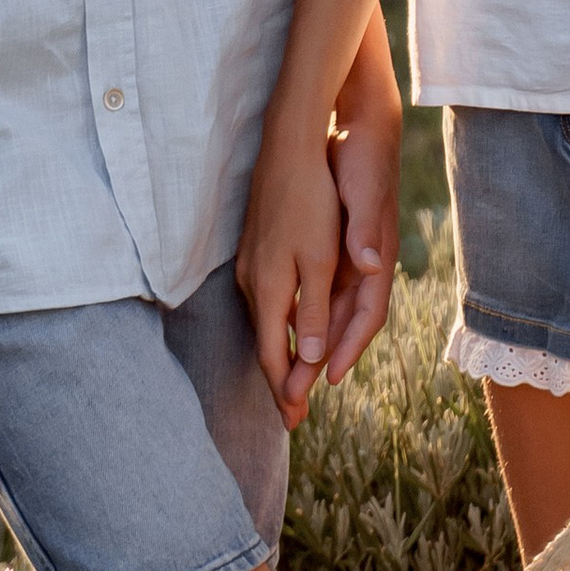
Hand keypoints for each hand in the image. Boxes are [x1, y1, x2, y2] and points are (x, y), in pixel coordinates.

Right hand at [237, 119, 347, 425]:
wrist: (289, 146)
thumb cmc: (310, 201)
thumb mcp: (318, 260)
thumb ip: (313, 311)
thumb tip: (308, 361)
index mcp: (270, 289)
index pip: (275, 356)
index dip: (285, 391)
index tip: (294, 423)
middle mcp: (253, 282)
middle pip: (266, 345)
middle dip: (281, 380)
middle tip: (292, 414)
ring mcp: (251, 264)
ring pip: (264, 323)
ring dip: (278, 353)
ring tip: (290, 380)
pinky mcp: (255, 249)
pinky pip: (265, 302)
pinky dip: (277, 325)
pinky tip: (285, 327)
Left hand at [320, 30, 403, 385]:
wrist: (366, 122)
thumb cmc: (364, 157)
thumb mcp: (364, 191)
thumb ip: (366, 228)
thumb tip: (369, 265)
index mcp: (376, 258)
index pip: (365, 317)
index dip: (347, 350)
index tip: (326, 381)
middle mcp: (367, 265)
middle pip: (345, 326)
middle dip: (322, 363)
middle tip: (295, 401)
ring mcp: (353, 258)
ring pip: (332, 313)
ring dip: (313, 345)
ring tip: (287, 377)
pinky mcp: (339, 246)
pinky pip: (323, 292)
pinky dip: (308, 316)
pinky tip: (286, 325)